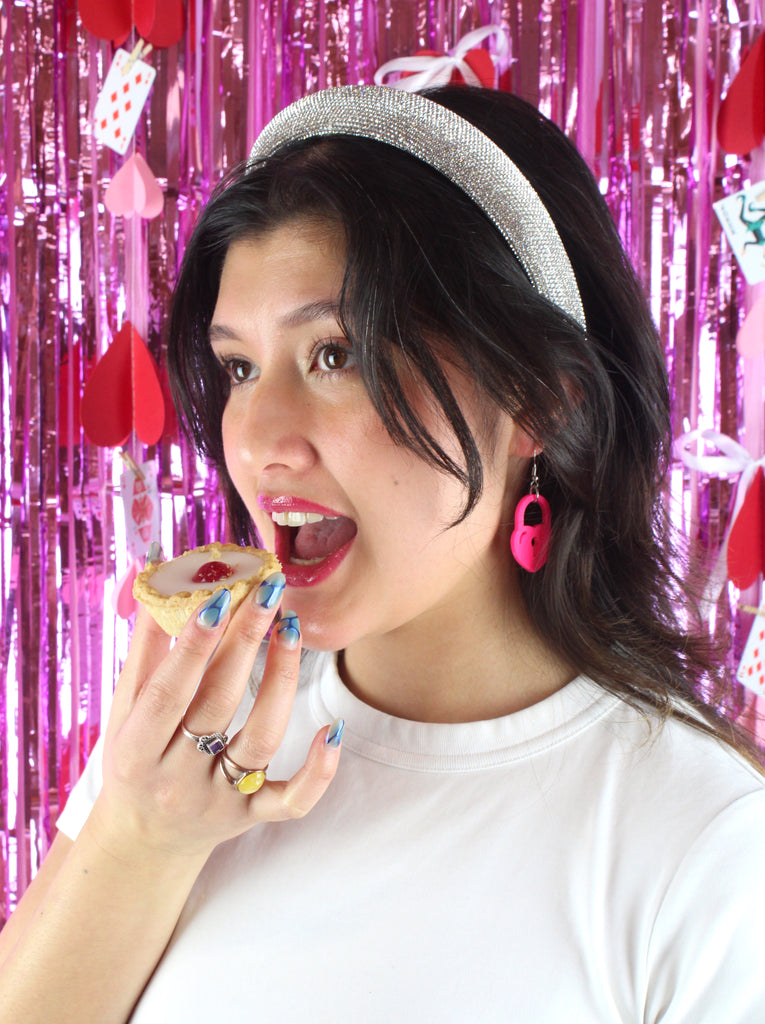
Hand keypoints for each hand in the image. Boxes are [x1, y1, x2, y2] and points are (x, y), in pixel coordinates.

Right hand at [88, 573, 341, 861]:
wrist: (143, 842)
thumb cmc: (135, 759)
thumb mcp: (124, 711)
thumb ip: (144, 649)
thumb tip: (158, 579)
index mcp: (136, 751)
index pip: (168, 691)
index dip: (193, 644)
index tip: (219, 595)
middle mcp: (176, 779)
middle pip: (219, 703)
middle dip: (245, 640)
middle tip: (269, 590)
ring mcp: (219, 801)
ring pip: (261, 739)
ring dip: (282, 680)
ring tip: (292, 627)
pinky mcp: (252, 817)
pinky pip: (293, 801)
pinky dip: (318, 770)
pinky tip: (333, 727)